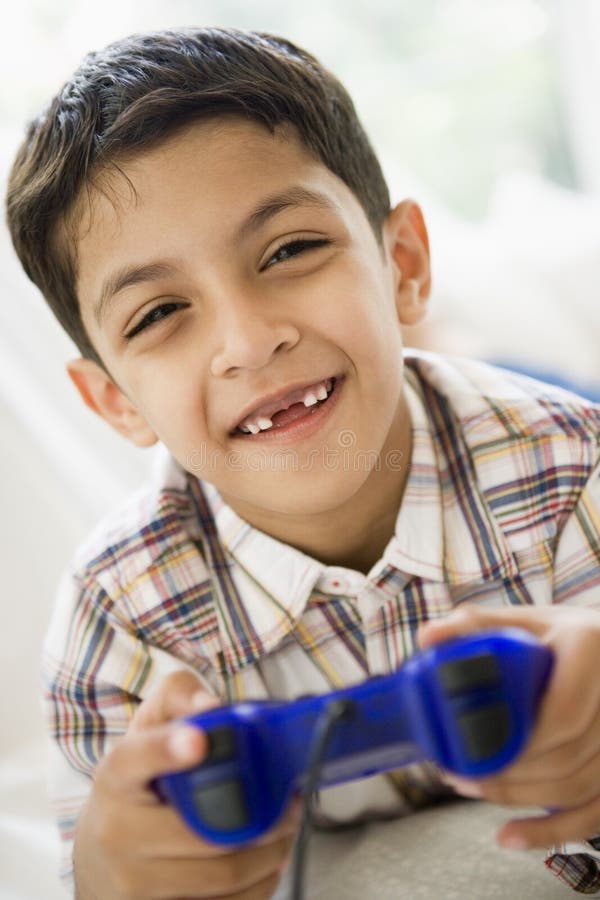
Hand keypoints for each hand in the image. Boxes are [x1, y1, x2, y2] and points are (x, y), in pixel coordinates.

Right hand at [73, 671, 299, 898]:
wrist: (97, 861)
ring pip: (223, 875)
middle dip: (263, 819)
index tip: (198, 742)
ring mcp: (132, 883)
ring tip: (284, 832)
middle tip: (291, 804)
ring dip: (270, 855)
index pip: (136, 759)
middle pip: (205, 830)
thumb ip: (178, 696)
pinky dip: (257, 887)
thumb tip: (210, 704)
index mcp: (116, 775)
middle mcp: (116, 831)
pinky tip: (264, 865)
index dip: (167, 749)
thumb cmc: (136, 787)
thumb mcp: (149, 729)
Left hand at [417, 604, 599, 851]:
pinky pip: (595, 813)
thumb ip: (476, 625)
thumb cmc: (561, 635)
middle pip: (568, 757)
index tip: (477, 749)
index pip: (564, 713)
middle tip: (456, 772)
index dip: (523, 743)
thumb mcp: (524, 621)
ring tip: (469, 787)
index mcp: (590, 649)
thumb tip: (428, 639)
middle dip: (508, 774)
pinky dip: (552, 830)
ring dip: (520, 798)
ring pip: (579, 787)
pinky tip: (509, 836)